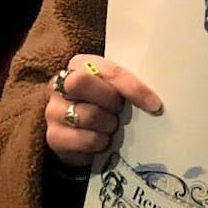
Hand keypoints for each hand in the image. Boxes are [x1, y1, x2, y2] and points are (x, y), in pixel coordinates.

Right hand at [45, 54, 162, 167]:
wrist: (81, 136)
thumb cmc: (104, 105)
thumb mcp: (115, 90)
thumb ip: (127, 86)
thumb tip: (154, 101)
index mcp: (81, 64)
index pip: (109, 70)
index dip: (133, 87)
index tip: (154, 104)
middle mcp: (61, 83)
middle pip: (82, 83)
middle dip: (110, 101)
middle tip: (119, 112)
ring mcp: (53, 110)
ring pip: (87, 114)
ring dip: (108, 125)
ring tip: (111, 127)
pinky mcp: (53, 135)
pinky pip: (84, 139)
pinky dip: (99, 142)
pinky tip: (101, 140)